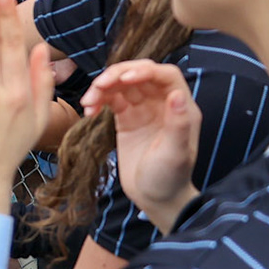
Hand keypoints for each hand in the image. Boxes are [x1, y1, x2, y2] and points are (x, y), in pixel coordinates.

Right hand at [83, 59, 200, 232]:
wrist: (154, 198)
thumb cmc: (169, 178)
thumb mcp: (175, 154)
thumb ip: (178, 124)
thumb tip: (176, 95)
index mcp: (181, 107)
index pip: (165, 75)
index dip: (145, 70)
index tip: (125, 78)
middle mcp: (162, 103)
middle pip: (140, 74)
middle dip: (118, 74)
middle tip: (99, 85)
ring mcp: (143, 109)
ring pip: (122, 84)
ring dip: (103, 86)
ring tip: (88, 101)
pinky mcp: (126, 118)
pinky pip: (111, 99)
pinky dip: (98, 100)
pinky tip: (88, 110)